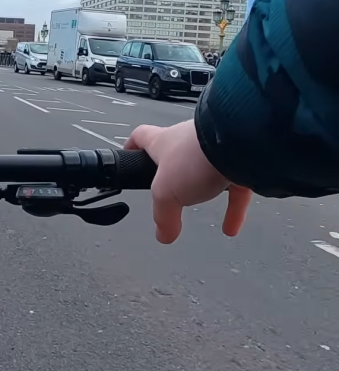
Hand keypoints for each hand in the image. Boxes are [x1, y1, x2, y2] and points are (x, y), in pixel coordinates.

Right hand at [124, 120, 251, 243]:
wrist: (240, 146)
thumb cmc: (196, 157)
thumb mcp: (165, 194)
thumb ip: (162, 216)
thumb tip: (163, 234)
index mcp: (163, 142)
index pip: (141, 137)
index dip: (133, 145)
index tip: (130, 153)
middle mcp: (188, 142)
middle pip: (175, 154)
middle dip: (174, 170)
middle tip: (171, 186)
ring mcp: (215, 149)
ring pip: (207, 170)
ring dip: (205, 189)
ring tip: (204, 207)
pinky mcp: (239, 160)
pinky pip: (235, 188)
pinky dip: (232, 208)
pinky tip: (231, 226)